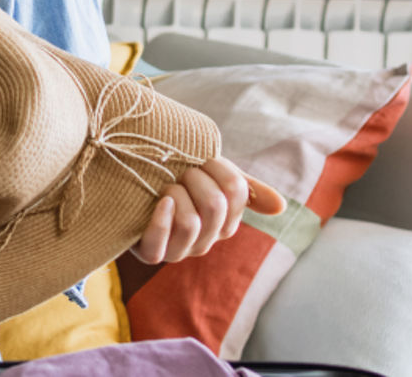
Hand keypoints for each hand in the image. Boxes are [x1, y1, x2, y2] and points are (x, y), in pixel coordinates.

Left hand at [129, 156, 285, 263]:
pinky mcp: (150, 253)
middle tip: (179, 171)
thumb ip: (243, 187)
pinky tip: (160, 201)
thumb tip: (282, 207)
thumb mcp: (209, 176)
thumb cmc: (174, 179)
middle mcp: (206, 240)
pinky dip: (160, 219)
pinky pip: (159, 244)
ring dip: (174, 193)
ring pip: (190, 223)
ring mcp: (179, 250)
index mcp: (226, 221)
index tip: (202, 159)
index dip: (218, 168)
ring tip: (164, 186)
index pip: (237, 192)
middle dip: (194, 178)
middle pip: (214, 206)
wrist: (130, 180)